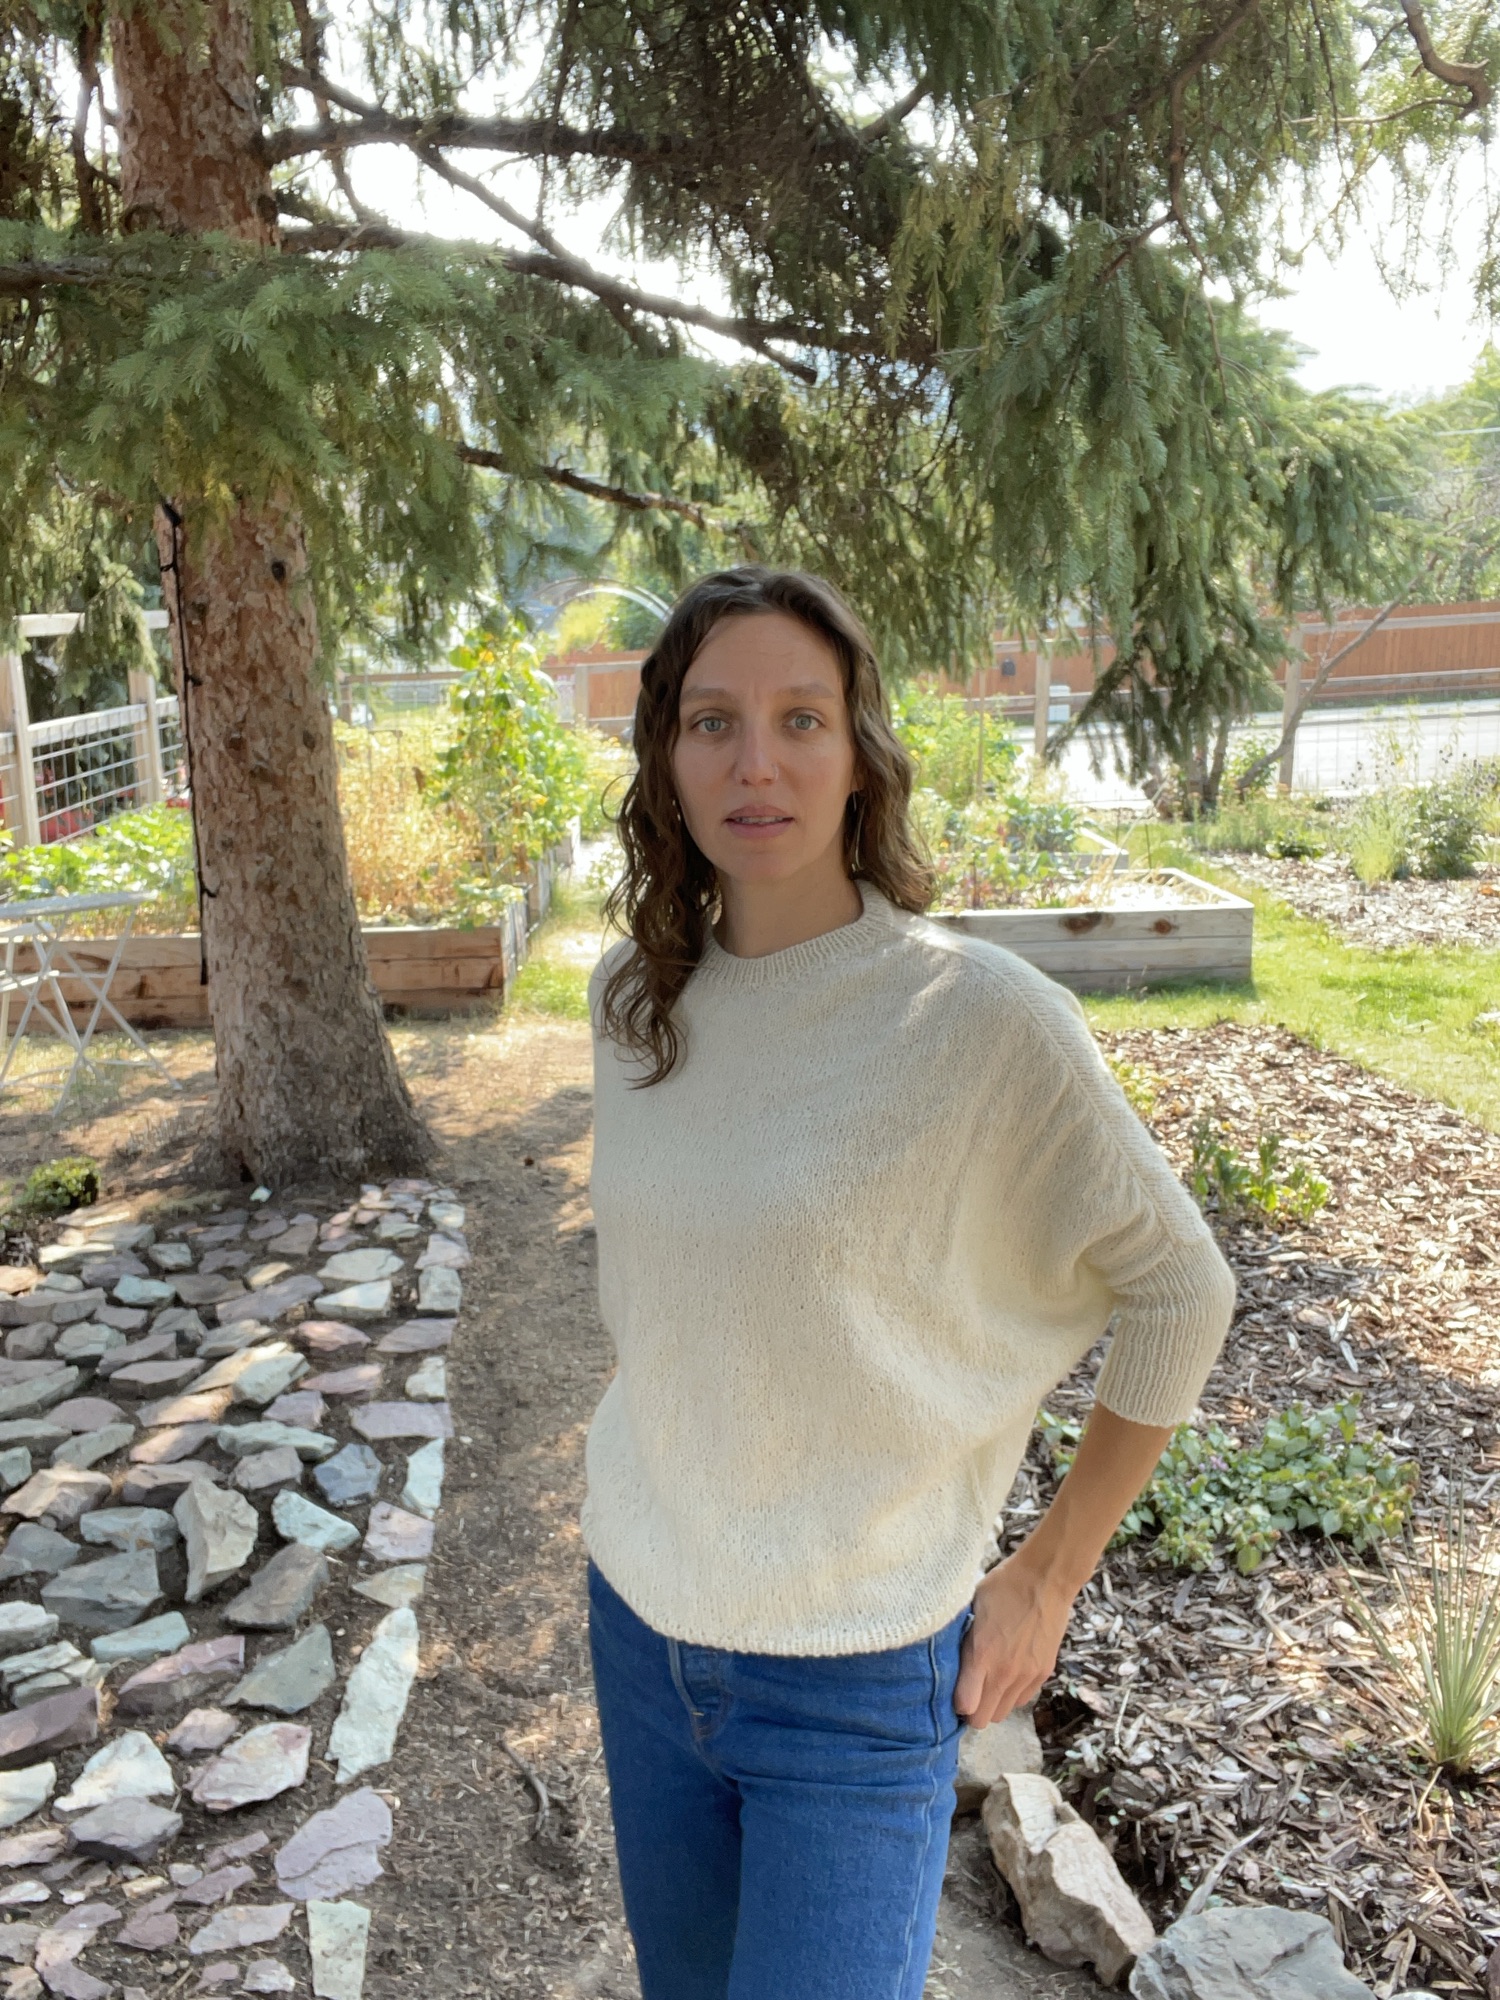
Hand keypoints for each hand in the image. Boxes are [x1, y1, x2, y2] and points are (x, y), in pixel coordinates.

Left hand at [953, 1549, 1078, 1727]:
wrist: (1045, 1578)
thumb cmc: (1002, 1587)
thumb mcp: (971, 1608)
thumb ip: (962, 1641)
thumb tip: (949, 1662)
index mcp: (981, 1654)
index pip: (965, 1706)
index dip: (955, 1703)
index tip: (952, 1690)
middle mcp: (1005, 1672)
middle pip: (984, 1719)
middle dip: (973, 1710)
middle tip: (969, 1689)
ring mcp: (1027, 1675)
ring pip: (1004, 1712)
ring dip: (993, 1702)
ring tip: (989, 1679)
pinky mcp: (1044, 1673)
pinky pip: (1022, 1699)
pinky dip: (1012, 1694)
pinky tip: (1008, 1672)